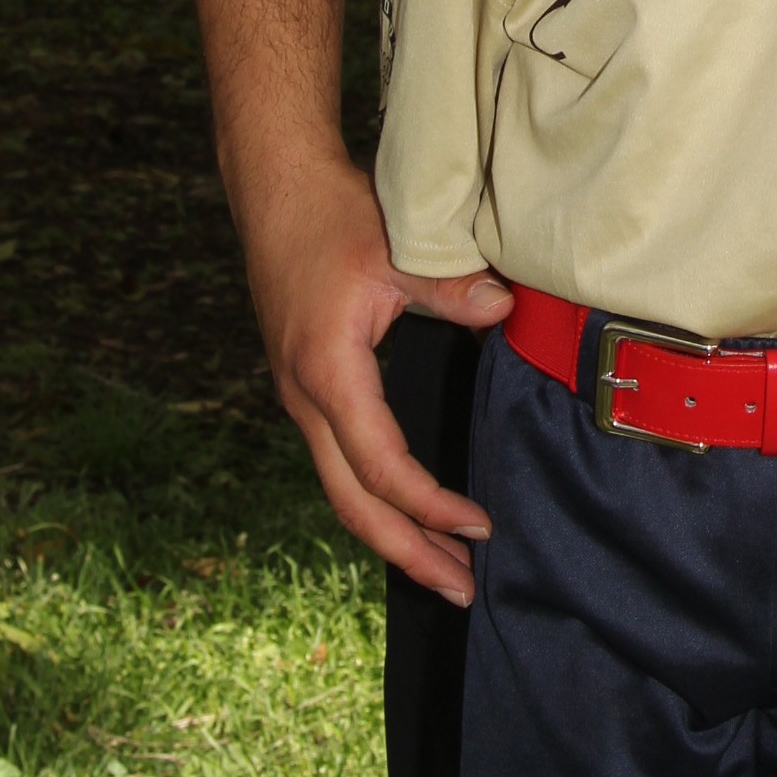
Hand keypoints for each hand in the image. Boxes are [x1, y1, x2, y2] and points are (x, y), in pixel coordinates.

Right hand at [239, 152, 512, 603]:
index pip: (381, 468)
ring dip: (391, 532)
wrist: (275, 186)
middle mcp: (305, 398)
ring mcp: (300, 394)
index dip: (429, 507)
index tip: (478, 529)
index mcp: (328, 374)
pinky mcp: (305, 383)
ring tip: (442, 566)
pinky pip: (337, 462)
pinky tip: (406, 509)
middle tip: (462, 590)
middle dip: (408, 553)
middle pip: (353, 504)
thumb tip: (502, 310)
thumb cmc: (333, 215)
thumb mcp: (396, 249)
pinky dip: (373, 497)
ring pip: (341, 488)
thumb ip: (450, 288)